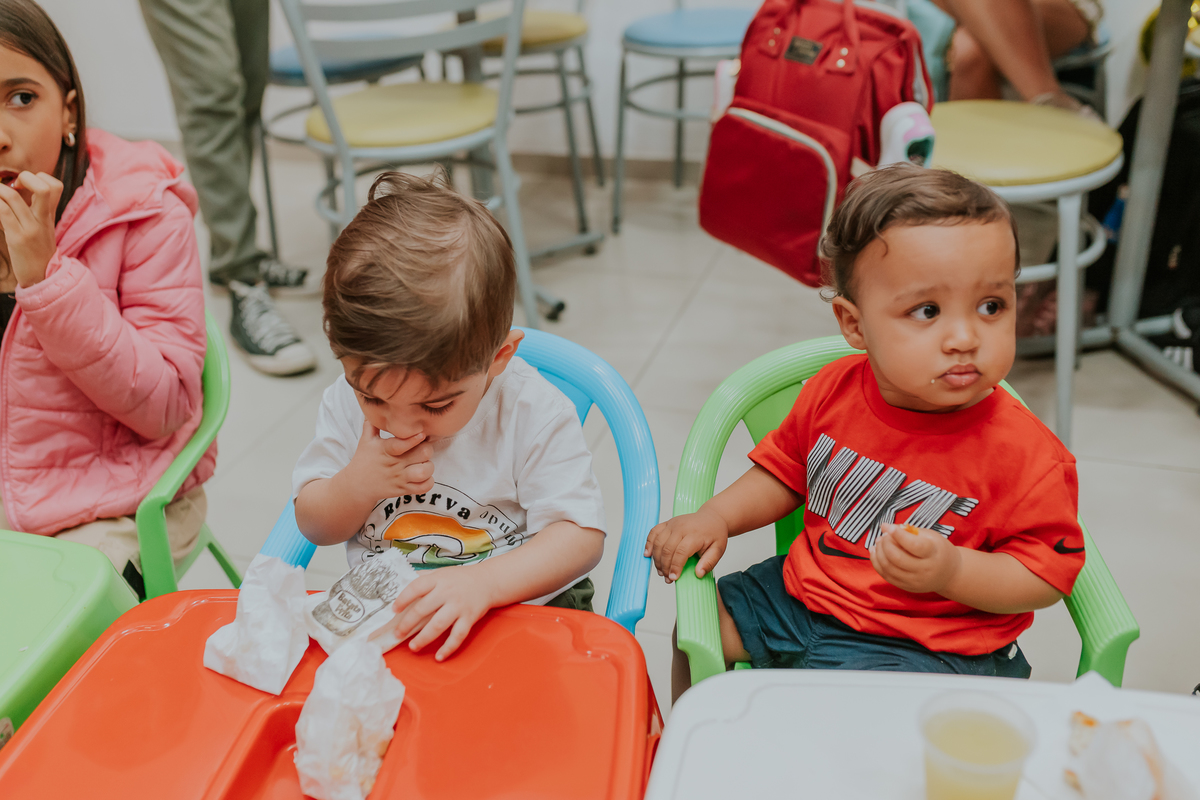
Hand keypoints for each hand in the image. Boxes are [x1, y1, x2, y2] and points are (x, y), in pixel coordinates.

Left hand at [0, 171, 62, 287]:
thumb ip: (36, 211)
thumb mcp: (43, 229)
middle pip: (44, 187)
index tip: (24, 185)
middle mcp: (43, 220)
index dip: (39, 177)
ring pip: (14, 197)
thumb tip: (15, 193)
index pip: (55, 186)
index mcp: (50, 215)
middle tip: (14, 184)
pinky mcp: (17, 238)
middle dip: (26, 177)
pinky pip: (3, 213)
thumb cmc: (38, 253)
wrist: (42, 278)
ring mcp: (31, 229)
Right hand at [344, 420, 432, 501]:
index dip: (414, 438)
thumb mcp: (366, 440)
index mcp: (385, 450)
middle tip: (423, 447)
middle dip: (427, 449)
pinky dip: (428, 481)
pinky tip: (423, 475)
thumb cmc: (364, 460)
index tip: (421, 433)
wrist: (356, 486)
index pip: (400, 445)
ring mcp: (400, 478)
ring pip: (425, 472)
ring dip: (429, 466)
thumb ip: (373, 423)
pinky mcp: (404, 490)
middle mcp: (395, 464)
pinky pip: (424, 487)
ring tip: (424, 462)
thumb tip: (376, 404)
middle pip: (422, 455)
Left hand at [391, 567, 494, 660]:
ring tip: (413, 647)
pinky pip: (458, 635)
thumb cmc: (460, 579)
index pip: (416, 587)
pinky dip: (448, 648)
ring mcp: (459, 606)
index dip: (403, 599)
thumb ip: (424, 581)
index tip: (394, 610)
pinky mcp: (469, 618)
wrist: (488, 581)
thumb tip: (400, 589)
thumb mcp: (441, 573)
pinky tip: (439, 657)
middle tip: (398, 634)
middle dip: (407, 624)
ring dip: (424, 638)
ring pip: (438, 625)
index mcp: (438, 579)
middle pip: (423, 609)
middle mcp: (447, 592)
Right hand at [643, 507, 729, 582]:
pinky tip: (648, 554)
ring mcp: (672, 524)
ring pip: (658, 542)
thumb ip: (709, 562)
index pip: (681, 552)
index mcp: (695, 534)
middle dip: (665, 566)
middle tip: (667, 578)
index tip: (673, 578)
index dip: (675, 567)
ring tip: (660, 571)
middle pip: (667, 549)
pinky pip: (653, 532)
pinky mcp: (667, 523)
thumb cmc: (715, 534)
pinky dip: (649, 543)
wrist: (712, 517)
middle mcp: (681, 527)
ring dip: (657, 559)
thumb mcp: (718, 549)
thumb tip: (698, 574)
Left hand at [869, 523, 961, 594]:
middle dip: (885, 543)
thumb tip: (886, 527)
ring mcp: (915, 581)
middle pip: (897, 558)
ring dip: (879, 552)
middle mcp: (924, 570)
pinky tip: (876, 551)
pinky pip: (886, 576)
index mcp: (933, 554)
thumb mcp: (930, 536)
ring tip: (879, 541)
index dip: (898, 535)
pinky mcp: (907, 587)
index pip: (913, 545)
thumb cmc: (938, 550)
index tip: (888, 526)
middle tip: (884, 534)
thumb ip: (909, 531)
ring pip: (889, 568)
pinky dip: (877, 563)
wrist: (949, 574)